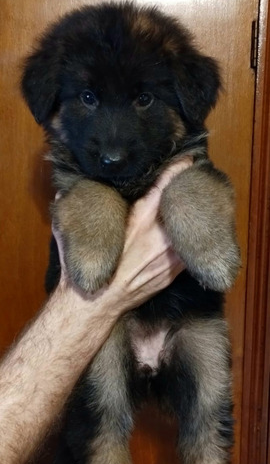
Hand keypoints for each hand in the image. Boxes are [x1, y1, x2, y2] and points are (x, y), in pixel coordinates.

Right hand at [53, 157, 192, 311]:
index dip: (178, 169)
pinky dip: (194, 239)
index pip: (165, 187)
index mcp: (138, 221)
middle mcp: (159, 237)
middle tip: (195, 178)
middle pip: (185, 205)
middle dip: (189, 191)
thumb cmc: (84, 268)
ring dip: (196, 216)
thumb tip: (64, 189)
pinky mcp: (174, 273)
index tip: (186, 159)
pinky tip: (195, 233)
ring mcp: (170, 257)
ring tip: (198, 204)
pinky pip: (191, 251)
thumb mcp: (69, 231)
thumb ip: (68, 205)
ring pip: (194, 228)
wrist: (94, 305)